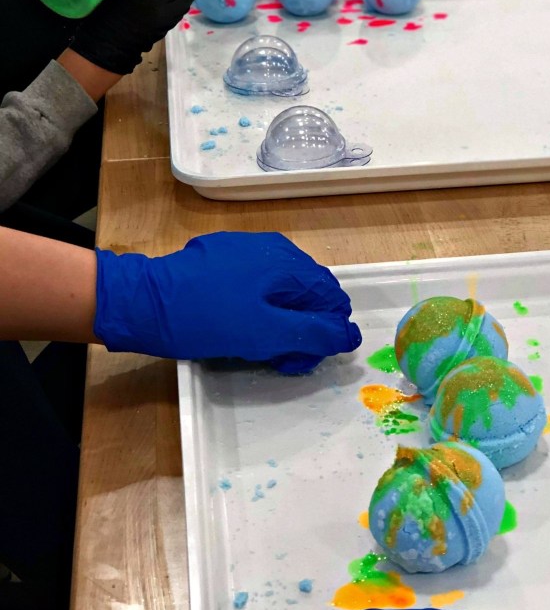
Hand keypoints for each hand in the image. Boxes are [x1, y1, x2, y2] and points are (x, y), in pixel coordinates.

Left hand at [93, 232, 362, 370]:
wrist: (141, 301)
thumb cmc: (205, 318)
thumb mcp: (264, 333)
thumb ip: (313, 333)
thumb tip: (350, 334)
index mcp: (288, 262)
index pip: (332, 298)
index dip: (325, 333)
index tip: (299, 359)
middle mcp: (274, 249)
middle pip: (307, 295)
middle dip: (300, 330)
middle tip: (276, 360)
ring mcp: (246, 251)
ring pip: (281, 294)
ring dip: (278, 325)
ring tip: (254, 348)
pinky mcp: (223, 260)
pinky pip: (256, 288)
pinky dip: (257, 311)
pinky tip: (235, 329)